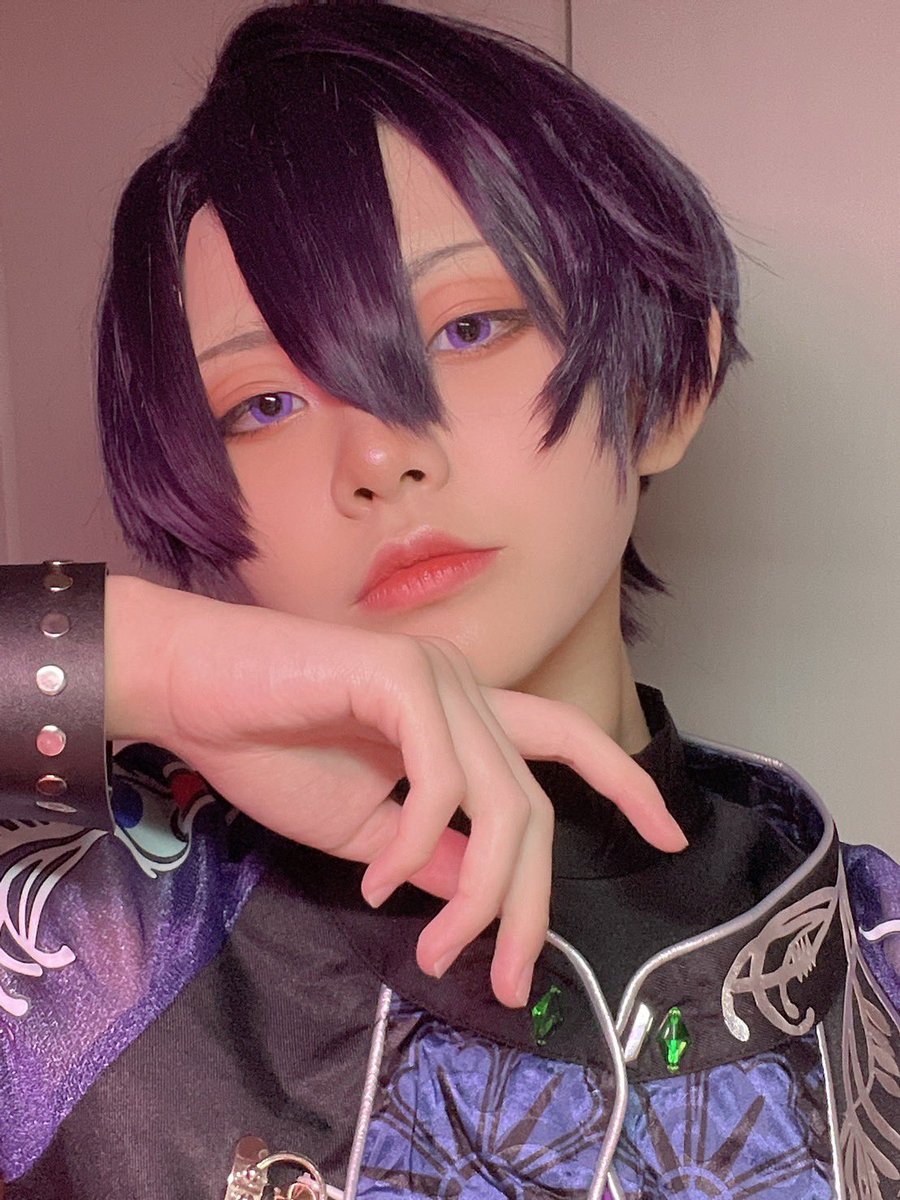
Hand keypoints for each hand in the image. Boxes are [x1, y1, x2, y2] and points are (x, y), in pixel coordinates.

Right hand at [106, 577, 684, 1006]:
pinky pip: (443, 777)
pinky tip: (377, 876)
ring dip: (478, 892)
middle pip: (535, 803)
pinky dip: (417, 841)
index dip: (623, 783)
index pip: (564, 740)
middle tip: (509, 978)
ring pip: (503, 799)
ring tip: (440, 948)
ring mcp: (438, 678)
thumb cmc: (268, 750)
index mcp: (461, 717)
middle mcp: (464, 690)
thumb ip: (428, 852)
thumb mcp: (363, 829)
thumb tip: (482, 890)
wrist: (189, 693)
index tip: (670, 834)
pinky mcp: (402, 677)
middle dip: (531, 900)